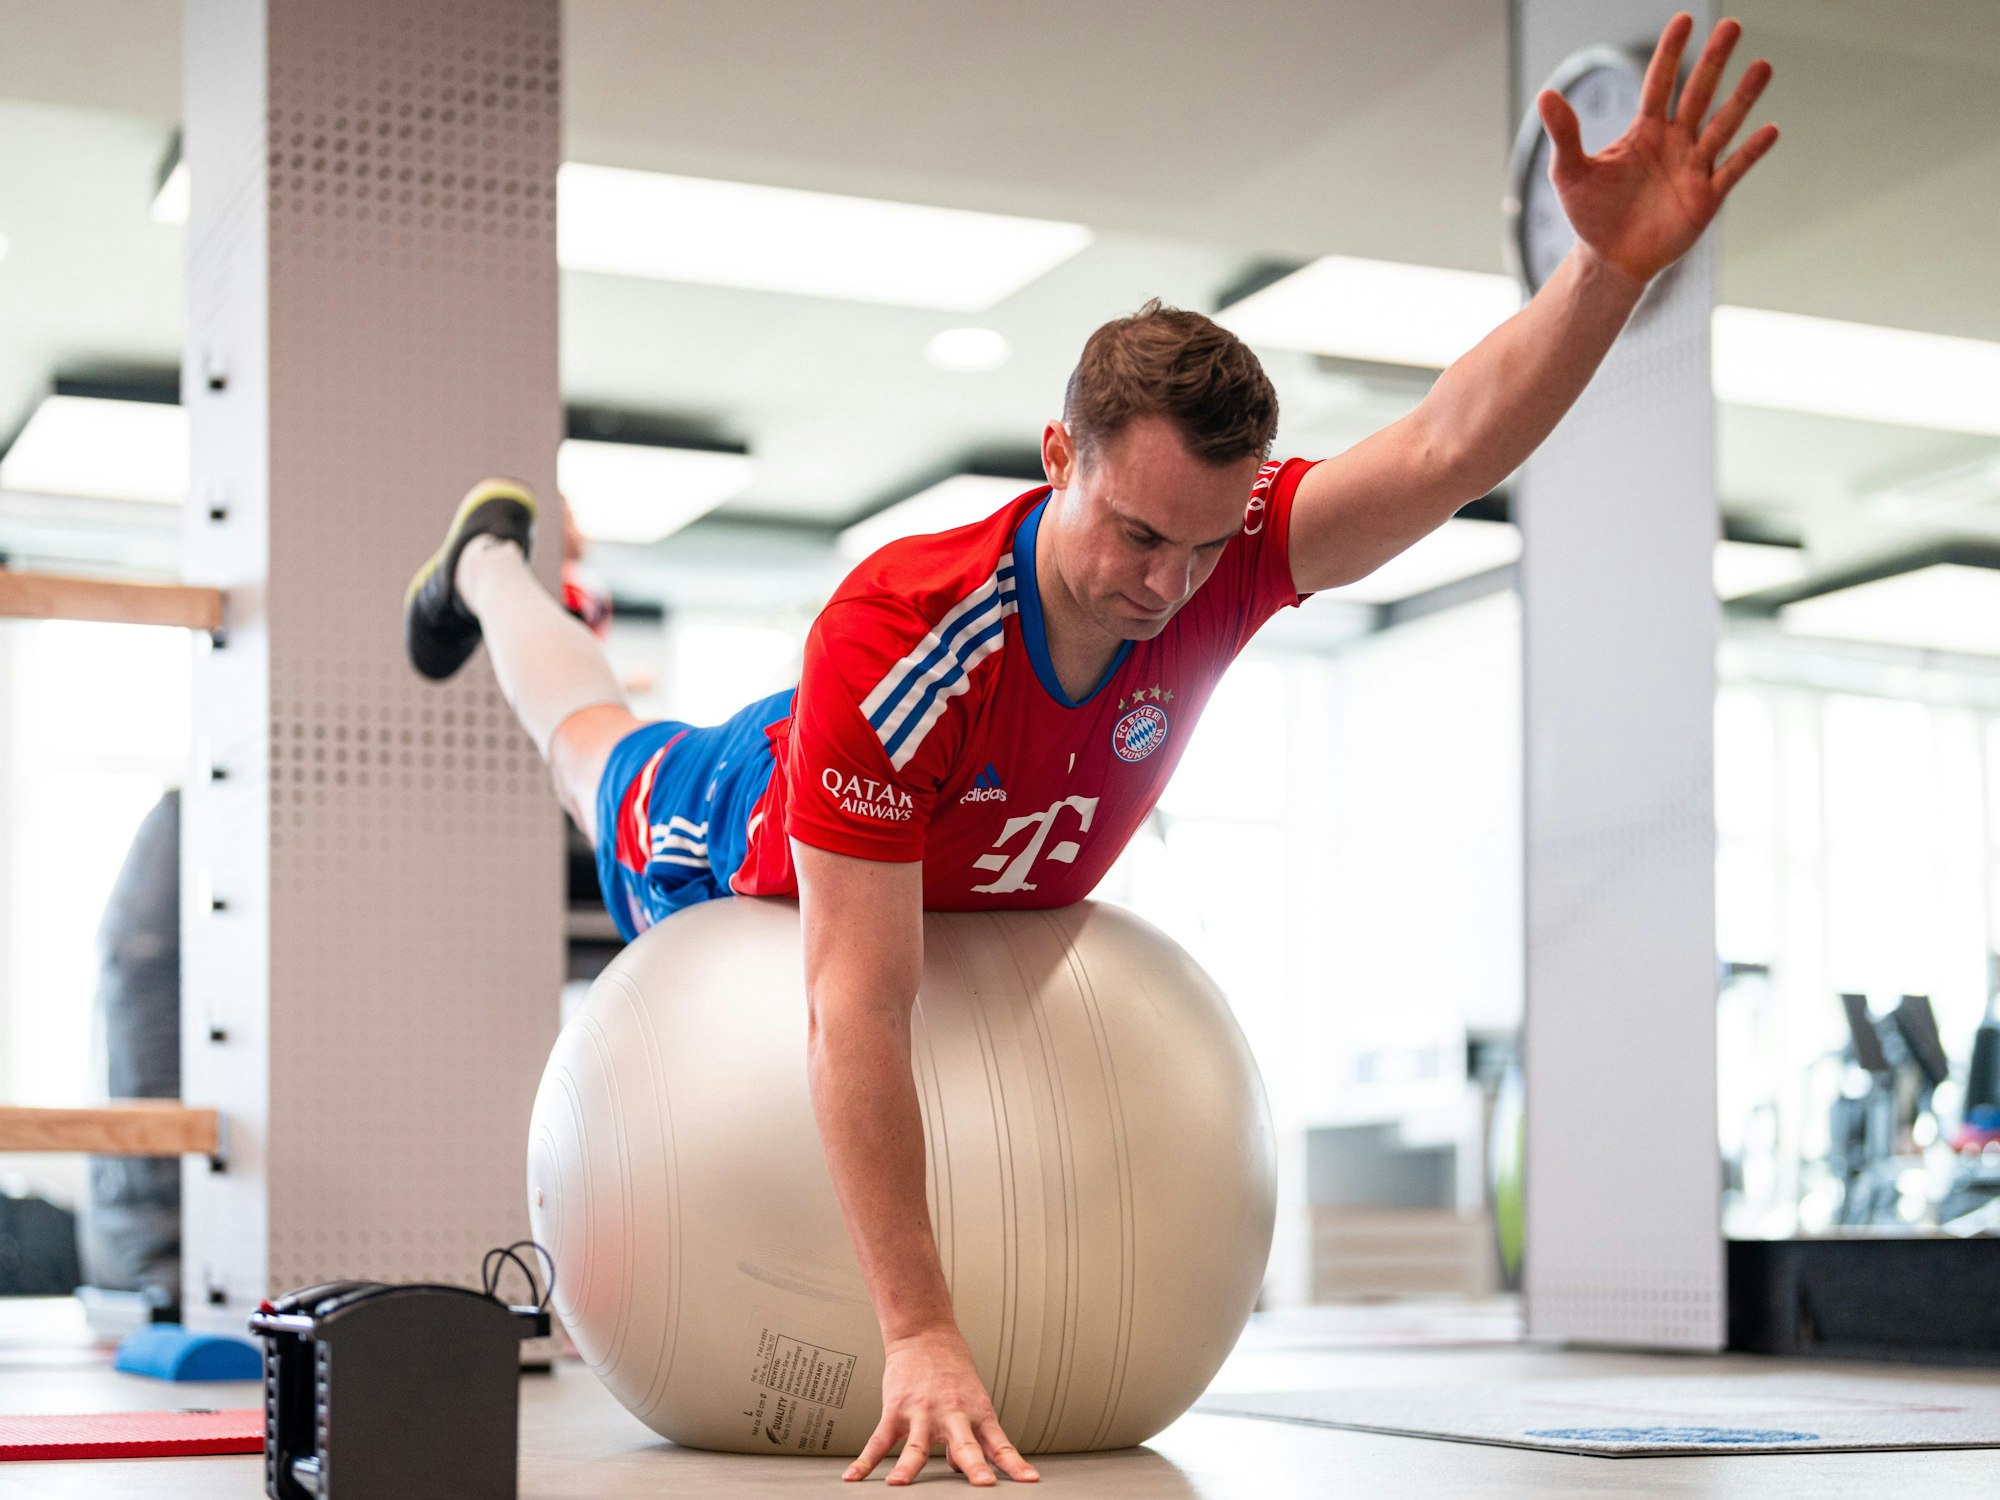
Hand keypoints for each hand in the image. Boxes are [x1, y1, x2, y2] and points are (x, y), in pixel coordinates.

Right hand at [844, 1326, 1038, 1486]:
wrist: (925, 1334)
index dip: (1014, 1464)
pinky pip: (879, 1441)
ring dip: (908, 1467)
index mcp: (977, 1414)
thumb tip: (961, 1467)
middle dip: (974, 1466)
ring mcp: (923, 1413)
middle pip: (966, 1444)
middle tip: (983, 1484)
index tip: (1029, 1481)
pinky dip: (865, 1461)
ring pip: (917, 1446)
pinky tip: (853, 1477)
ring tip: (898, 1485)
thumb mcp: (971, 1402)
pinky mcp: (896, 1410)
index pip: (1000, 1445)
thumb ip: (970, 1437)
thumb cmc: (952, 1371)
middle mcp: (952, 1415)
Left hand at [1539, 12, 1777, 286]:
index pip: (1659, 83)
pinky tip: (1769, 129)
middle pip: (1698, 94)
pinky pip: (1732, 170)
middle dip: (1714, 61)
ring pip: (1722, 125)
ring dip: (1742, 97)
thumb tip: (1545, 95)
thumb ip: (1565, 135)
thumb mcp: (1570, 173)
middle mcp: (1675, 141)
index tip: (1684, 19)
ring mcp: (1693, 167)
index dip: (1670, 53)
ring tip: (1763, 65)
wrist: (1609, 259)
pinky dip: (1750, 152)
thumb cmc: (1590, 213)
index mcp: (1645, 130)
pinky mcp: (1706, 197)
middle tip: (1733, 25)